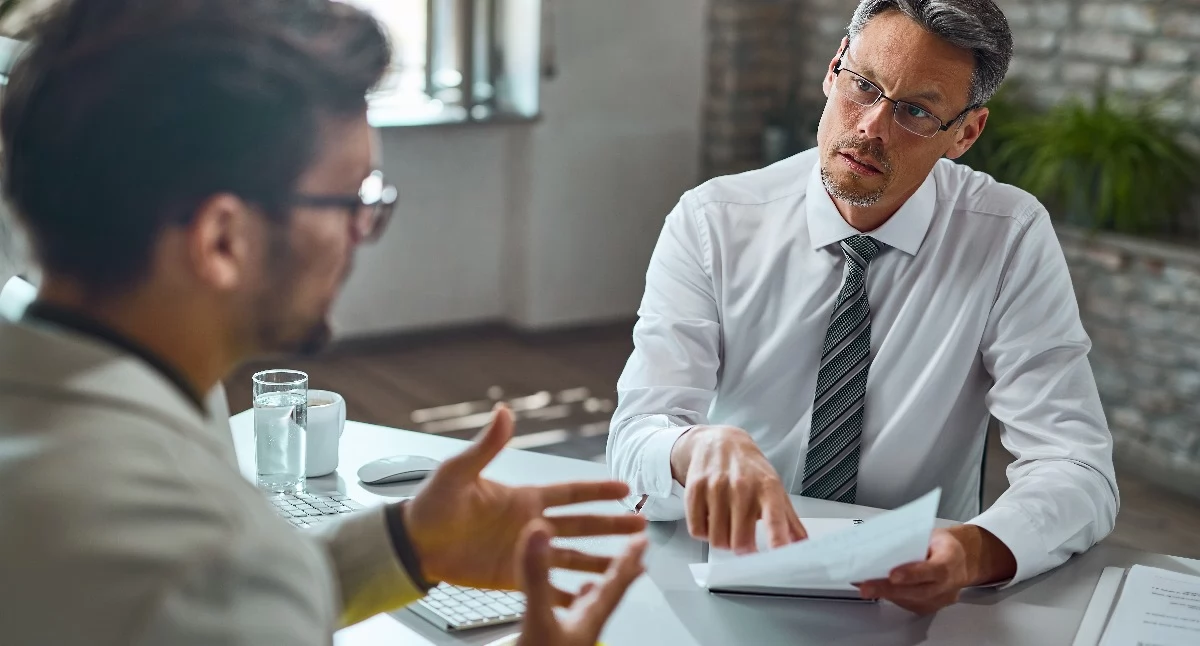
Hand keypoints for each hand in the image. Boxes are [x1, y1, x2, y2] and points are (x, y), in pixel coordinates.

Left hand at [404, 405, 646, 601]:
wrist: (413, 544)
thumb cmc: (431, 505)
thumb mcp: (459, 472)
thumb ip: (487, 446)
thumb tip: (503, 412)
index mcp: (524, 498)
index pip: (570, 493)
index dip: (598, 491)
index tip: (625, 489)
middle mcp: (531, 525)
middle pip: (582, 525)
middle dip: (612, 526)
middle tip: (641, 527)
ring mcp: (525, 553)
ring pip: (573, 558)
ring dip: (600, 560)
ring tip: (628, 565)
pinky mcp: (514, 577)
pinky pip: (548, 586)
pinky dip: (570, 593)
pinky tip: (590, 598)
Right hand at [515, 520, 646, 645]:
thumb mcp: (536, 617)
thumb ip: (537, 576)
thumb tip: (539, 531)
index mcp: (587, 618)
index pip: (615, 583)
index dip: (629, 559)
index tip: (643, 539)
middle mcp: (583, 626)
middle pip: (608, 594)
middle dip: (620, 571)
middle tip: (634, 552)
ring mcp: (571, 637)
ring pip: (589, 606)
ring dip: (595, 587)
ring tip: (597, 575)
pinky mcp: (554, 643)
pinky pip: (568, 616)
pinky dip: (569, 602)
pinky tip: (564, 605)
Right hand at [670, 425, 805, 553]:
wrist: (720, 442)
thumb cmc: (750, 470)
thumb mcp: (774, 489)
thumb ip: (789, 521)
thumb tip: (803, 546)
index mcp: (768, 487)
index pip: (774, 519)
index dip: (777, 541)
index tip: (779, 558)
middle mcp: (742, 485)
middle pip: (740, 541)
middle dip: (743, 549)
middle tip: (745, 542)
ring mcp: (716, 486)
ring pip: (717, 539)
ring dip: (723, 541)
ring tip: (727, 527)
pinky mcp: (695, 489)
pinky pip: (697, 530)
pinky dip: (704, 533)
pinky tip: (711, 520)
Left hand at [854, 525, 1016, 614]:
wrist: (962, 560)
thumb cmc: (943, 545)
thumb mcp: (931, 534)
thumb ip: (912, 541)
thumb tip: (882, 545)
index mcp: (951, 560)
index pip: (934, 570)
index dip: (913, 574)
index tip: (893, 575)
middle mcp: (949, 583)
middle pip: (919, 591)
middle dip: (889, 589)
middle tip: (866, 587)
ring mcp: (942, 599)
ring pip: (912, 600)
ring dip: (886, 594)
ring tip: (865, 587)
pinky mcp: (932, 607)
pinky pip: (910, 604)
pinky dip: (892, 597)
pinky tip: (877, 589)